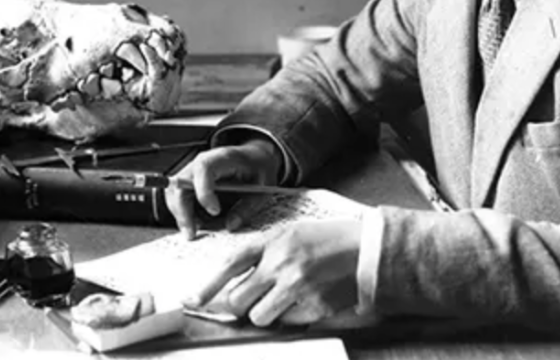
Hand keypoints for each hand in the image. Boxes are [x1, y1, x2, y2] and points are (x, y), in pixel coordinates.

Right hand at [164, 138, 281, 238]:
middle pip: (181, 183)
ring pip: (174, 192)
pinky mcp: (190, 181)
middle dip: (183, 210)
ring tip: (193, 230)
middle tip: (192, 233)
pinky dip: (182, 213)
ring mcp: (194, 171)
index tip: (215, 211)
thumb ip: (248, 206)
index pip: (203, 169)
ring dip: (180, 214)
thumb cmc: (258, 167)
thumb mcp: (264, 186)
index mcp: (222, 158)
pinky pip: (178, 197)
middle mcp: (202, 162)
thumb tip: (231, 225)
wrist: (254, 156)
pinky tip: (196, 223)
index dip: (204, 191)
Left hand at [184, 219, 362, 325]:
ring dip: (265, 313)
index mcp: (274, 242)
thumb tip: (235, 281)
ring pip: (259, 316)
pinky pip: (287, 323)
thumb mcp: (291, 235)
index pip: (231, 264)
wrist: (366, 249)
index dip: (209, 284)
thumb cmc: (327, 240)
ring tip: (284, 298)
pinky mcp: (315, 307)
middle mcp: (282, 264)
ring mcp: (298, 288)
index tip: (193, 299)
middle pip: (239, 299)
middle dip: (240, 304)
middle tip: (252, 299)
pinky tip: (307, 299)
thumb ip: (263, 254)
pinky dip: (292, 316)